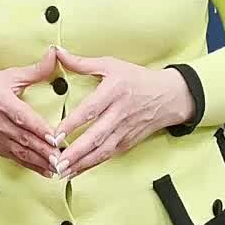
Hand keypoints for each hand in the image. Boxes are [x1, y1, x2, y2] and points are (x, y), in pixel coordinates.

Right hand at [0, 47, 62, 177]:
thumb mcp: (8, 76)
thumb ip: (34, 70)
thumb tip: (54, 55)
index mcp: (2, 103)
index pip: (22, 117)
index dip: (38, 128)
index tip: (54, 136)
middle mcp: (0, 123)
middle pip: (25, 139)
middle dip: (44, 150)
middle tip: (62, 158)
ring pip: (22, 152)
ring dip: (41, 161)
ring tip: (58, 167)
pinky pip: (17, 159)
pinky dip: (32, 166)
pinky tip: (46, 171)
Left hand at [51, 48, 193, 179]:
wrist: (168, 96)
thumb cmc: (137, 79)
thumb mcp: (111, 65)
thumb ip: (82, 63)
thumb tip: (58, 53)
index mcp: (115, 91)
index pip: (91, 110)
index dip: (73, 123)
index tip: (56, 134)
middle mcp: (120, 113)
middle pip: (96, 136)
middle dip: (76, 151)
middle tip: (56, 161)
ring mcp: (125, 130)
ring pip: (102, 150)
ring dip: (82, 163)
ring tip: (62, 171)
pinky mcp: (128, 142)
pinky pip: (108, 156)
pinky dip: (92, 165)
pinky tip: (77, 170)